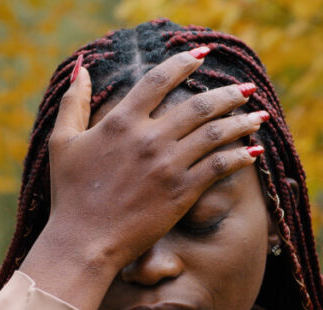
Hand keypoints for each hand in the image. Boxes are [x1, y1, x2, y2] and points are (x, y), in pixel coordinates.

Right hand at [19, 49, 265, 309]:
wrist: (83, 241)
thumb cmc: (69, 195)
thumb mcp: (62, 142)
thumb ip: (74, 103)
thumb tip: (81, 67)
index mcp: (122, 121)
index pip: (159, 80)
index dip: (184, 63)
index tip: (201, 56)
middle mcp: (149, 138)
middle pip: (198, 105)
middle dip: (228, 94)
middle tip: (246, 89)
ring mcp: (168, 165)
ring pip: (215, 133)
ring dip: (241, 122)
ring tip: (259, 116)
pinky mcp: (182, 192)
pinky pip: (219, 167)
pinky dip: (240, 156)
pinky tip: (254, 152)